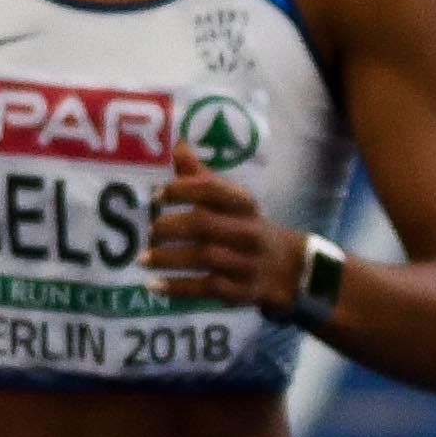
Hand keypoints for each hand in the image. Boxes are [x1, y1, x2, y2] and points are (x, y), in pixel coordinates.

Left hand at [142, 163, 299, 314]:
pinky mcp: (243, 290)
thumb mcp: (233, 202)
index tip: (158, 196)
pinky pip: (208, 288)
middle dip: (171, 227)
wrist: (292, 268)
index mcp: (244, 206)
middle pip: (204, 225)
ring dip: (168, 258)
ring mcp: (247, 263)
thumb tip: (178, 146)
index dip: (182, 190)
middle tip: (151, 231)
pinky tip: (154, 285)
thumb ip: (203, 178)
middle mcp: (248, 232)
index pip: (212, 190)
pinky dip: (179, 287)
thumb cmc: (249, 228)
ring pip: (204, 257)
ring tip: (143, 259)